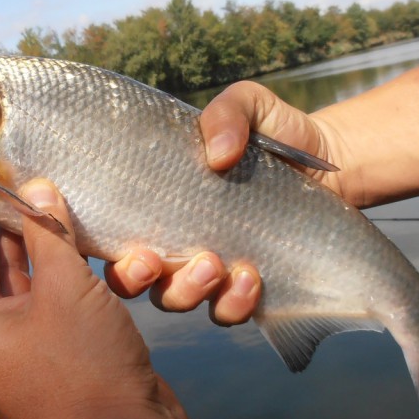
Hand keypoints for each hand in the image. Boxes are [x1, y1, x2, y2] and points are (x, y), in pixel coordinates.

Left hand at [0, 166, 190, 418]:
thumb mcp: (65, 290)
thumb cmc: (82, 374)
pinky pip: (42, 284)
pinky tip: (58, 219)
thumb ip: (48, 233)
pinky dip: (48, 254)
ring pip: (10, 266)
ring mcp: (17, 336)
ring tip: (13, 172)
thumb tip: (36, 188)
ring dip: (15, 226)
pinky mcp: (53, 341)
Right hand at [105, 81, 332, 326]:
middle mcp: (172, 242)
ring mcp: (206, 271)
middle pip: (129, 279)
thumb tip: (217, 153)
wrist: (330, 165)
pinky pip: (226, 312)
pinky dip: (233, 302)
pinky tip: (251, 278)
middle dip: (132, 277)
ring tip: (214, 265)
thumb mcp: (250, 106)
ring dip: (185, 290)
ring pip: (173, 299)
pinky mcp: (243, 290)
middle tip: (153, 260)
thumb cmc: (276, 132)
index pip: (105, 229)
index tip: (103, 236)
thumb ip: (228, 113)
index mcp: (156, 202)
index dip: (88, 241)